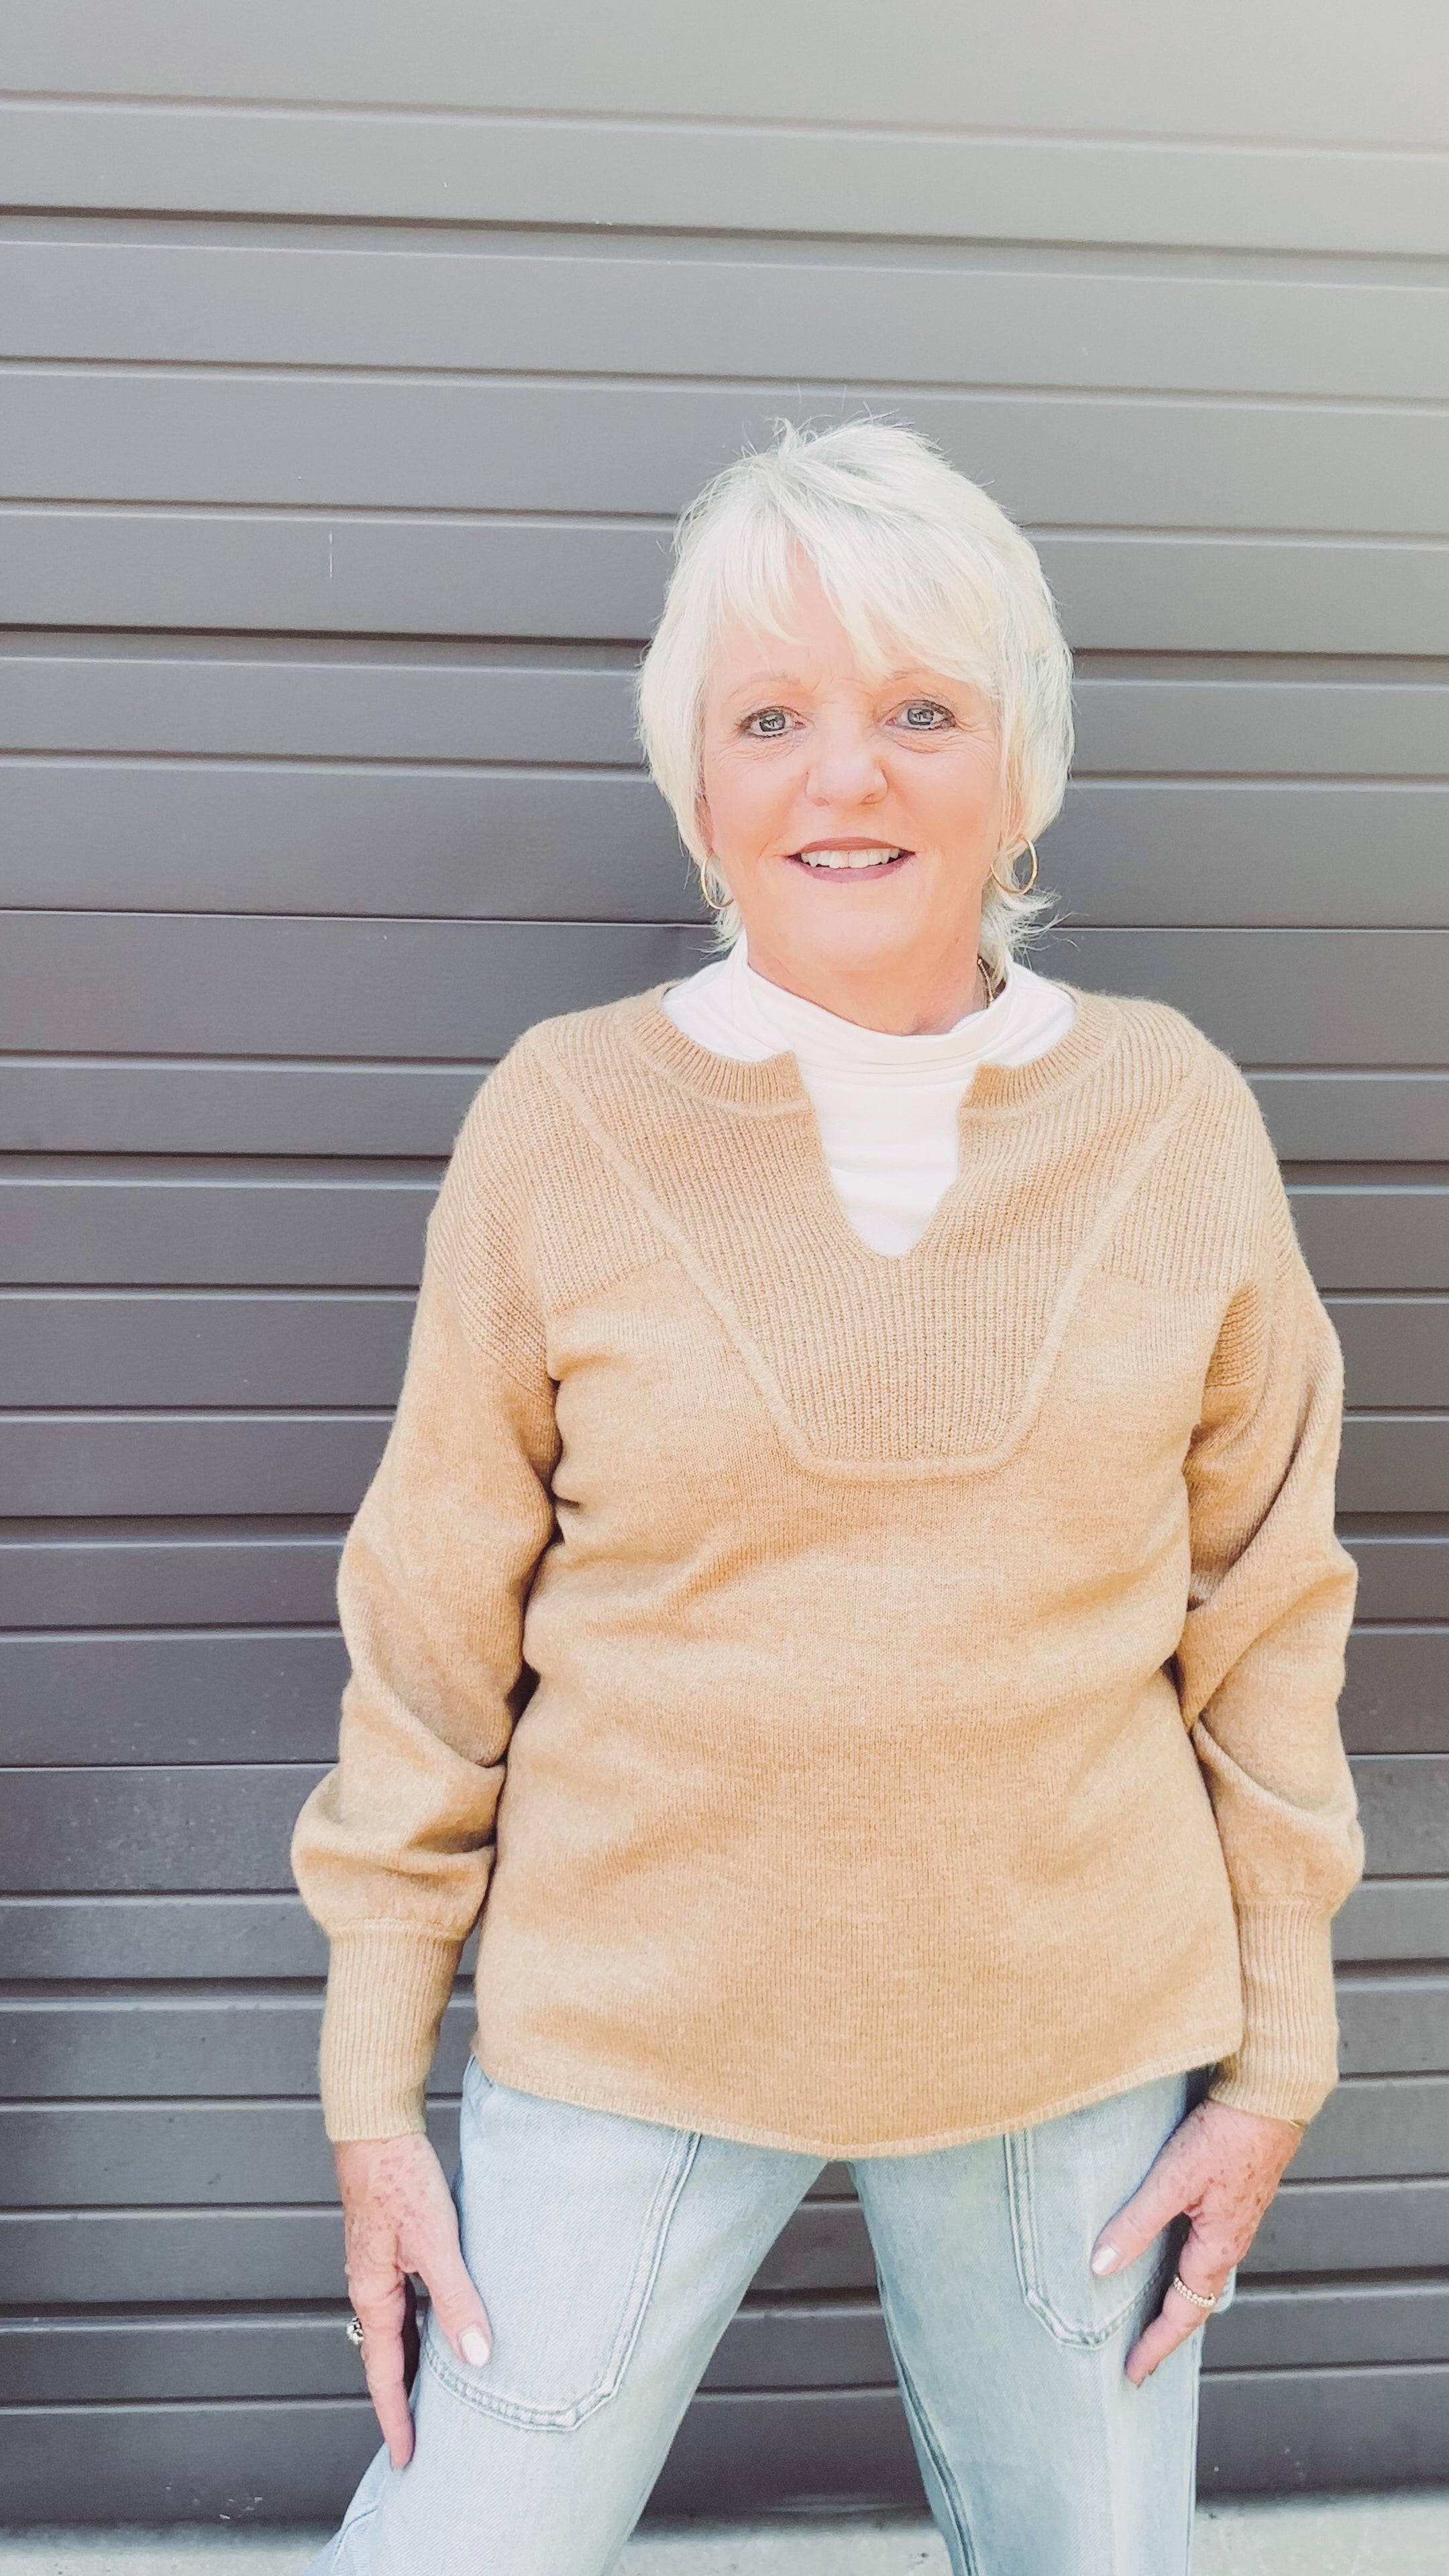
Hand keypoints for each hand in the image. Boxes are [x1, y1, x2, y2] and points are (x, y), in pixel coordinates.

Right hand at [335, 2132, 492, 2466]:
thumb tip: (477, 2356)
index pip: (384, 2374)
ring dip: (415, 2363)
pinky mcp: (394, 2245)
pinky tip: (445, 2324)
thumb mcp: (435, 2243)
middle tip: (426, 2439)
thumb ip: (457, 2299)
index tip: (407, 2459)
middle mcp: (371, 2288)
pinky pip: (407, 2302)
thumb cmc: (400, 2178)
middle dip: (404, 2401)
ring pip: (399, 2330)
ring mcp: (380, 2267)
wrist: (377, 2127)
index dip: (396, 2419)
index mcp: (373, 2296)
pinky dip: (423, 2325)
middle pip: (388, 2358)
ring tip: (440, 2395)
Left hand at [1090, 2098, 1302, 2386]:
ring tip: (1144, 2312)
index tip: (1131, 2375)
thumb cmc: (1225, 2135)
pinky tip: (1164, 2253)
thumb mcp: (1172, 2180)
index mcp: (1218, 2249)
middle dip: (1165, 2331)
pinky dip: (1181, 2266)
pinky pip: (1203, 2247)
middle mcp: (1229, 2243)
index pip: (1184, 2315)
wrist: (1271, 2096)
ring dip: (1174, 2299)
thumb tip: (1099, 2268)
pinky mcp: (1231, 2197)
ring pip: (1199, 2273)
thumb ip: (1135, 2223)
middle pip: (1195, 2301)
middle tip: (1135, 2355)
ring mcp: (1233, 2221)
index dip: (1156, 2346)